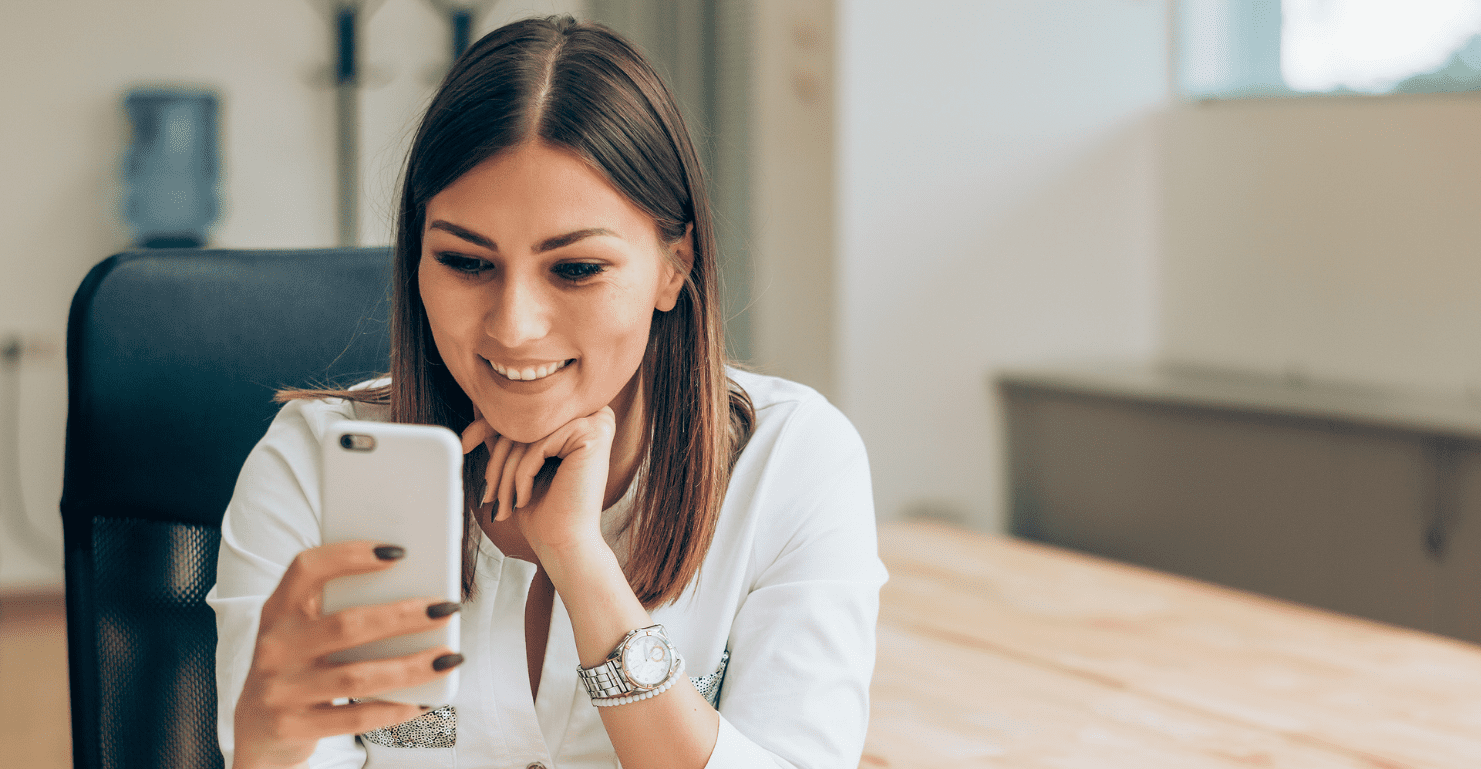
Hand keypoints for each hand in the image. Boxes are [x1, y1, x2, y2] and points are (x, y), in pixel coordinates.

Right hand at [232, 541, 461, 768]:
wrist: (256, 733)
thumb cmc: (298, 667)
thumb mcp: (302, 633)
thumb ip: (339, 609)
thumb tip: (414, 589)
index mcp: (278, 611)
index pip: (307, 569)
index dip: (350, 555)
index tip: (398, 551)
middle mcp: (275, 647)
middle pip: (346, 625)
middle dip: (403, 615)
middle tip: (446, 608)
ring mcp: (281, 689)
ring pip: (357, 676)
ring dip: (410, 666)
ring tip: (449, 657)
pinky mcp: (294, 726)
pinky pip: (355, 717)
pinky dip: (394, 709)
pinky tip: (422, 702)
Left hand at [461, 405, 615, 561]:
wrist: (564, 544)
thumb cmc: (543, 510)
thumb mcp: (519, 464)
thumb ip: (508, 435)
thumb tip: (479, 405)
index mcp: (578, 418)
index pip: (524, 412)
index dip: (488, 426)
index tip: (464, 443)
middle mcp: (592, 413)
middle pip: (524, 421)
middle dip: (496, 459)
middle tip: (487, 493)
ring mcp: (596, 420)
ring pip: (529, 433)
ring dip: (505, 471)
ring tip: (502, 503)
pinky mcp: (592, 433)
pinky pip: (538, 444)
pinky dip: (522, 475)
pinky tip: (523, 500)